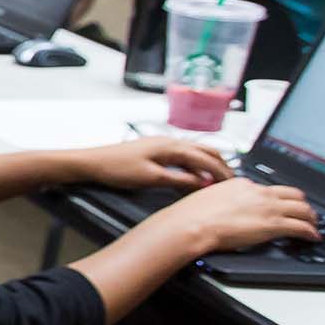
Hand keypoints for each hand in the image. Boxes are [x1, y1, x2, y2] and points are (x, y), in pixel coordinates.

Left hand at [69, 138, 233, 191]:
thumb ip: (178, 180)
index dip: (220, 171)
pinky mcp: (155, 151)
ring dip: (207, 165)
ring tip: (216, 180)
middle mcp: (170, 141)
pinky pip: (182, 157)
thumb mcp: (151, 178)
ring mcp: (162, 145)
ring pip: (194, 153)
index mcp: (171, 146)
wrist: (93, 162)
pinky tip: (193, 177)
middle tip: (231, 180)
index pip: (205, 158)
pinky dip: (193, 166)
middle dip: (219, 165)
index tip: (232, 183)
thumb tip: (201, 183)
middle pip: (204, 151)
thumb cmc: (117, 168)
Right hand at [141, 178, 318, 256]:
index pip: (270, 188)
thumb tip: (221, 206)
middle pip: (293, 194)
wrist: (191, 224)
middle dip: (303, 204)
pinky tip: (312, 237)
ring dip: (311, 218)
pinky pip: (300, 226)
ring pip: (303, 209)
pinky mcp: (273, 224)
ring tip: (313, 226)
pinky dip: (310, 232)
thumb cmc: (191, 215)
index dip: (279, 198)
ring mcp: (268, 208)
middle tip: (305, 213)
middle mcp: (259, 193)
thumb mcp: (207, 198)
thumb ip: (221, 200)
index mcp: (243, 184)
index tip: (280, 204)